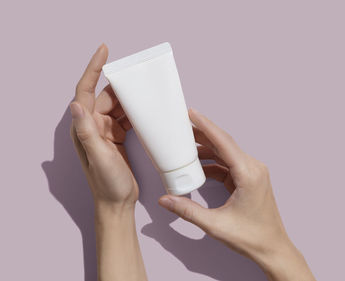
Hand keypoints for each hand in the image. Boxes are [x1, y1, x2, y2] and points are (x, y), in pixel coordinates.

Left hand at [70, 44, 137, 208]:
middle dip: (121, 85)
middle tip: (139, 77)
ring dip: (129, 99)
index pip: (85, 91)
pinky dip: (134, 112)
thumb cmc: (108, 184)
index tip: (104, 50)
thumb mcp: (99, 158)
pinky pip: (125, 118)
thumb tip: (76, 104)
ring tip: (145, 92)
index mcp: (84, 128)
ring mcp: (104, 132)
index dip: (93, 69)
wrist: (118, 203)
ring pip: (116, 106)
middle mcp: (92, 126)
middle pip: (105, 96)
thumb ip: (88, 132)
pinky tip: (145, 110)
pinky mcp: (116, 138)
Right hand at [158, 108, 314, 280]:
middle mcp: (253, 169)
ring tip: (185, 145)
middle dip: (202, 134)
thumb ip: (188, 211)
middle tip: (182, 126)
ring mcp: (253, 173)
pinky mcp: (249, 180)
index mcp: (249, 174)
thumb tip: (166, 199)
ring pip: (226, 154)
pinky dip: (212, 164)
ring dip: (206, 149)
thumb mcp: (215, 225)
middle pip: (224, 144)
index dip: (206, 126)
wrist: (272, 248)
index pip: (224, 142)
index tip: (191, 113)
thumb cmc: (251, 237)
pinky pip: (228, 165)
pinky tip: (197, 165)